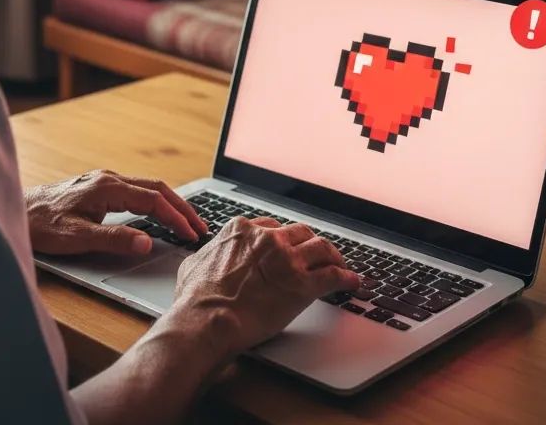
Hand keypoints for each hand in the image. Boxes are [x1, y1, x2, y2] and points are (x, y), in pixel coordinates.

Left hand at [24, 169, 206, 257]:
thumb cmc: (41, 225)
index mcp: (107, 187)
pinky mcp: (97, 187)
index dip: (176, 217)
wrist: (15, 211)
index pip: (154, 199)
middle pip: (156, 188)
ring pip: (146, 187)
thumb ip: (113, 239)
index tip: (192, 234)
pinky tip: (157, 214)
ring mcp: (102, 181)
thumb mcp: (76, 238)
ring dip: (169, 203)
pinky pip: (135, 191)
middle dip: (181, 207)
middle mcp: (108, 179)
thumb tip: (147, 242)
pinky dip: (154, 202)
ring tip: (186, 221)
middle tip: (201, 226)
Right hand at [172, 216, 359, 357]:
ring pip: (321, 247)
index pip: (271, 226)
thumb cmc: (196, 298)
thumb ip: (206, 255)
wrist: (207, 319)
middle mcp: (267, 239)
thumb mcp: (194, 265)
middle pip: (299, 232)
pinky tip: (351, 282)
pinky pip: (333, 275)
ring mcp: (286, 260)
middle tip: (316, 254)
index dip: (282, 238)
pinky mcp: (301, 285)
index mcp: (242, 231)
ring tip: (340, 264)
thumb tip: (202, 259)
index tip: (287, 246)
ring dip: (333, 255)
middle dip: (309, 242)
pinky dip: (346, 277)